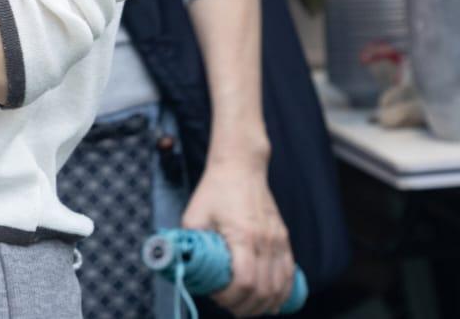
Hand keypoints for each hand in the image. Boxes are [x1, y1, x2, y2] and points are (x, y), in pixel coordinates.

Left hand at [180, 145, 293, 315]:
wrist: (241, 168)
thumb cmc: (214, 191)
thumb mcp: (193, 215)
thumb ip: (190, 242)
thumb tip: (183, 266)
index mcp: (242, 236)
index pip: (244, 281)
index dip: (230, 297)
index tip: (216, 296)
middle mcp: (265, 241)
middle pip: (263, 290)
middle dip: (246, 307)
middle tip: (229, 308)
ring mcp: (279, 242)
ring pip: (280, 286)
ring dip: (264, 305)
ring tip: (246, 309)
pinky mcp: (285, 240)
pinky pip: (290, 275)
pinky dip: (282, 293)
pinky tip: (271, 302)